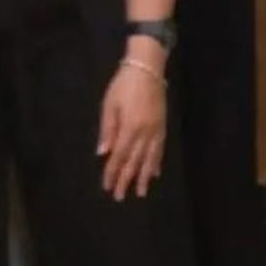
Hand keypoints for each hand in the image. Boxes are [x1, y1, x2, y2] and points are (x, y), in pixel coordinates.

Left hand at [98, 57, 166, 200]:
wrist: (147, 68)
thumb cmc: (123, 85)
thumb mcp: (109, 105)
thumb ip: (108, 129)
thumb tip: (103, 153)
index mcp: (129, 128)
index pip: (119, 156)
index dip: (112, 172)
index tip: (107, 186)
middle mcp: (145, 132)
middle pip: (135, 161)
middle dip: (126, 179)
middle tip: (121, 196)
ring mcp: (156, 130)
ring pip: (150, 158)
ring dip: (144, 176)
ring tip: (141, 191)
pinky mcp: (162, 125)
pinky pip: (160, 148)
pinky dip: (157, 162)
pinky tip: (155, 172)